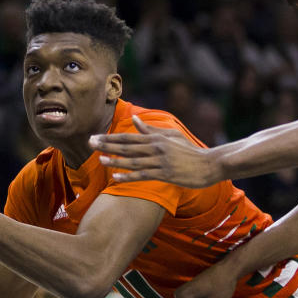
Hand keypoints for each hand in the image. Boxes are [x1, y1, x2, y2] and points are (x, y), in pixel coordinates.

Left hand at [90, 116, 221, 187]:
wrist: (208, 165)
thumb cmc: (190, 151)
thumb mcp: (172, 136)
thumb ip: (151, 129)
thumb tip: (134, 120)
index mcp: (156, 138)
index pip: (128, 137)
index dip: (110, 137)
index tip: (95, 137)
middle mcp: (156, 148)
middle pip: (127, 146)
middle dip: (107, 145)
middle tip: (90, 143)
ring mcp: (160, 162)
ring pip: (133, 161)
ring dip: (115, 160)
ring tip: (100, 159)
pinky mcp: (165, 174)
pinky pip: (143, 175)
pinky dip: (129, 176)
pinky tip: (117, 177)